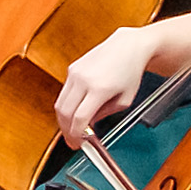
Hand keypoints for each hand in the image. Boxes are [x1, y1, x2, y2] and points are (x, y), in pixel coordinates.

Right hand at [49, 23, 157, 137]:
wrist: (128, 46)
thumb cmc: (131, 71)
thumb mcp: (124, 100)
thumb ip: (105, 114)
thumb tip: (88, 123)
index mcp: (100, 88)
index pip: (80, 118)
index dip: (76, 134)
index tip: (77, 143)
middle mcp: (83, 79)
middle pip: (65, 112)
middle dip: (66, 130)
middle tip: (72, 140)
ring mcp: (75, 72)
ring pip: (60, 103)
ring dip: (63, 119)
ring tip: (71, 128)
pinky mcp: (72, 68)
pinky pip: (64, 92)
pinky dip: (66, 105)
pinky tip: (74, 112)